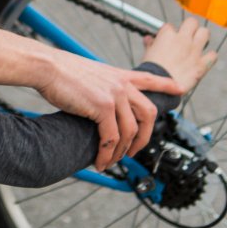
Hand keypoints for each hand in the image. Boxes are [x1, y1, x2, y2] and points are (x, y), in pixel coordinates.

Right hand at [34, 49, 182, 170]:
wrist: (46, 66)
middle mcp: (121, 84)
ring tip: (111, 161)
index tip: (180, 89)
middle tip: (134, 151)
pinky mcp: (102, 107)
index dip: (167, 84)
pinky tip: (100, 161)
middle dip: (145, 137)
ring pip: (130, 131)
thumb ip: (101, 86)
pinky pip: (111, 137)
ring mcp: (114, 95)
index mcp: (118, 75)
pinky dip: (106, 153)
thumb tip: (99, 101)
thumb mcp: (88, 73)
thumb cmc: (59, 70)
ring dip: (122, 151)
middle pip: (148, 113)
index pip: (150, 78)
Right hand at [141, 18, 215, 93]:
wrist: (159, 88)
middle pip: (192, 22)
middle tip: (187, 35)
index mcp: (167, 35)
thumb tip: (149, 39)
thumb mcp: (147, 54)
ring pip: (205, 33)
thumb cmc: (151, 71)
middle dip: (190, 27)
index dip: (169, 33)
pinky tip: (204, 59)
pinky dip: (210, 57)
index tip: (167, 39)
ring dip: (202, 37)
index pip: (170, 26)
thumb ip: (150, 44)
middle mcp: (183, 39)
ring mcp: (194, 51)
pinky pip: (212, 55)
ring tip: (198, 43)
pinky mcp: (202, 64)